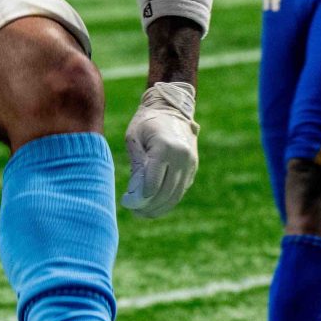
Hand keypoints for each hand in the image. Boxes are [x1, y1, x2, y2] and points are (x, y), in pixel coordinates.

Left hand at [120, 81, 198, 218]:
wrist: (172, 108)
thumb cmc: (146, 121)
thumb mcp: (134, 138)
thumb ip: (136, 165)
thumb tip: (136, 193)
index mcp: (165, 148)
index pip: (153, 184)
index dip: (140, 198)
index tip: (127, 203)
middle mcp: (181, 157)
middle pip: (165, 193)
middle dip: (149, 207)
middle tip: (134, 212)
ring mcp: (190, 163)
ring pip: (175, 195)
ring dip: (160, 208)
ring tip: (144, 213)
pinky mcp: (193, 167)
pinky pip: (181, 190)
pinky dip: (169, 200)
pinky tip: (156, 205)